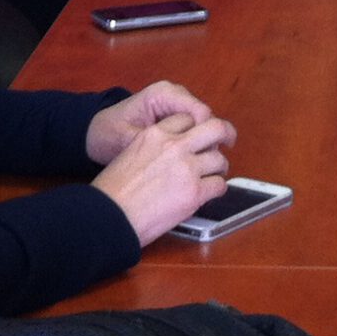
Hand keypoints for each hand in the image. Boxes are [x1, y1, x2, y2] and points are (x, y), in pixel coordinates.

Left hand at [86, 81, 223, 164]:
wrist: (96, 132)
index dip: (205, 137)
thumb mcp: (125, 140)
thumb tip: (174, 157)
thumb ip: (150, 144)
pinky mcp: (177, 114)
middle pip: (205, 117)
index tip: (202, 159)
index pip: (199, 112)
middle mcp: (175, 94)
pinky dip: (195, 143)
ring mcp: (177, 103)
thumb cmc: (108, 134)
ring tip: (196, 166)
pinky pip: (195, 128)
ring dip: (202, 143)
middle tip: (204, 166)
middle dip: (208, 140)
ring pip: (203, 123)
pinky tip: (190, 160)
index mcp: (163, 95)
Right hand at [91, 112, 236, 245]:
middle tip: (228, 141)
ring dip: (219, 168)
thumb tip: (166, 156)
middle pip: (215, 128)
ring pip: (219, 159)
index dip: (194, 128)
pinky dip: (217, 189)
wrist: (108, 216)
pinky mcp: (195, 192)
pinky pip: (219, 185)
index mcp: (155, 135)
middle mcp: (175, 146)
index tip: (197, 136)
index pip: (186, 118)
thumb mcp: (128, 155)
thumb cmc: (111, 192)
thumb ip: (151, 149)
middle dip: (225, 133)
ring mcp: (187, 169)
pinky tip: (210, 193)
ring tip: (214, 175)